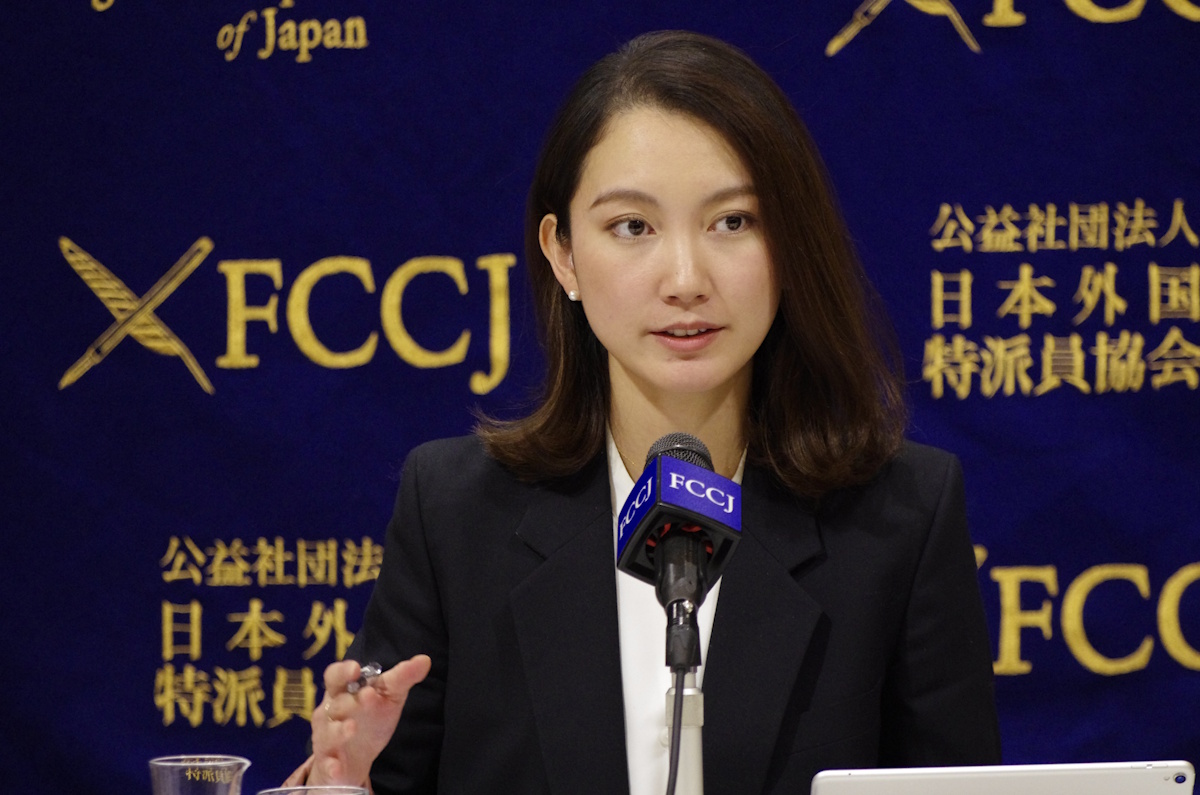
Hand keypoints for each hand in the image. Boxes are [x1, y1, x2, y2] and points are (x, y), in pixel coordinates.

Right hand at [307, 655, 431, 785]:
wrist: (357, 758)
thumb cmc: (370, 718)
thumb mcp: (389, 696)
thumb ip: (402, 677)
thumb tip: (425, 660)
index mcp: (343, 691)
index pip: (336, 676)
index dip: (343, 671)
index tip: (356, 668)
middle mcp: (330, 713)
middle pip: (333, 703)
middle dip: (347, 700)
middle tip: (368, 695)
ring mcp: (327, 738)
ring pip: (328, 733)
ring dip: (339, 731)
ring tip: (352, 728)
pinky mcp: (328, 762)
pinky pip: (326, 764)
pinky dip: (330, 766)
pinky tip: (337, 768)